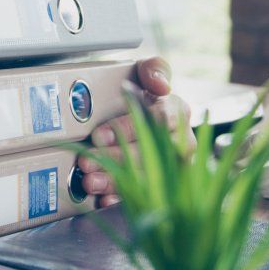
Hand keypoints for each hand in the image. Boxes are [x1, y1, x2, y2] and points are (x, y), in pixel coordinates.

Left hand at [75, 56, 190, 209]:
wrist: (140, 115)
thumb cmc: (143, 94)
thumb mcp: (146, 73)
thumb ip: (154, 69)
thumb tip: (160, 83)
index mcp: (177, 111)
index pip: (157, 119)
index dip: (127, 128)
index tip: (100, 134)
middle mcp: (181, 141)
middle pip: (150, 153)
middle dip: (115, 159)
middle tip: (87, 162)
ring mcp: (174, 167)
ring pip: (147, 177)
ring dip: (116, 182)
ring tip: (90, 182)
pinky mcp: (162, 186)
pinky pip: (145, 198)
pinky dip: (122, 201)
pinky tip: (103, 201)